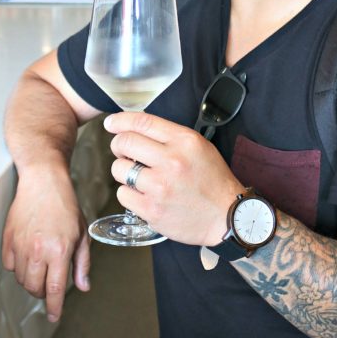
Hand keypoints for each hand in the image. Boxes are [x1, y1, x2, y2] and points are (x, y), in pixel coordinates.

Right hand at [2, 168, 90, 322]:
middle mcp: (38, 250)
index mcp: (59, 250)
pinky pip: (9, 265)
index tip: (53, 316)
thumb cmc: (65, 206)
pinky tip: (27, 256)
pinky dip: (18, 267)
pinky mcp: (8, 239)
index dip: (53, 307)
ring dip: (31, 281)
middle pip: (35, 288)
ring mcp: (20, 245)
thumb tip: (83, 286)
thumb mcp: (82, 234)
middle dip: (42, 293)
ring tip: (40, 268)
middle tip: (49, 285)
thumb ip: (82, 263)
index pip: (54, 289)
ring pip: (21, 279)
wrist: (44, 182)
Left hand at [104, 111, 242, 245]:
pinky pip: (122, 194)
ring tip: (138, 177)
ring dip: (123, 171)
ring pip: (119, 169)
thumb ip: (170, 136)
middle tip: (124, 153)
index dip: (120, 121)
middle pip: (124, 143)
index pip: (142, 122)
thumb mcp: (199, 147)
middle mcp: (172, 161)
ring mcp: (160, 186)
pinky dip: (128, 194)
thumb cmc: (212, 181)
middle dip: (119, 146)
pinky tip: (142, 195)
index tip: (111, 123)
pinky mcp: (152, 209)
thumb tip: (134, 128)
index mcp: (184, 141)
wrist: (226, 216)